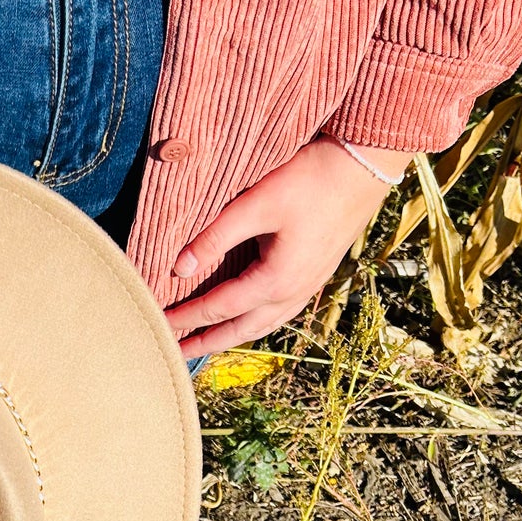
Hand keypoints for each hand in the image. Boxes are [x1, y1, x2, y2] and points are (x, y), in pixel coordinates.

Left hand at [164, 138, 408, 353]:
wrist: (363, 167)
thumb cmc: (310, 180)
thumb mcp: (257, 204)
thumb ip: (216, 237)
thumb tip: (180, 267)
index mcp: (275, 280)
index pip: (217, 308)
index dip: (185, 318)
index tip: (158, 323)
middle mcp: (292, 293)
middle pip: (238, 331)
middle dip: (204, 342)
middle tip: (175, 353)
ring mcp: (307, 288)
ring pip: (260, 327)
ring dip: (229, 338)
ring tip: (204, 343)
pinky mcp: (314, 277)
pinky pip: (278, 315)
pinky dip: (253, 324)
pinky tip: (244, 320)